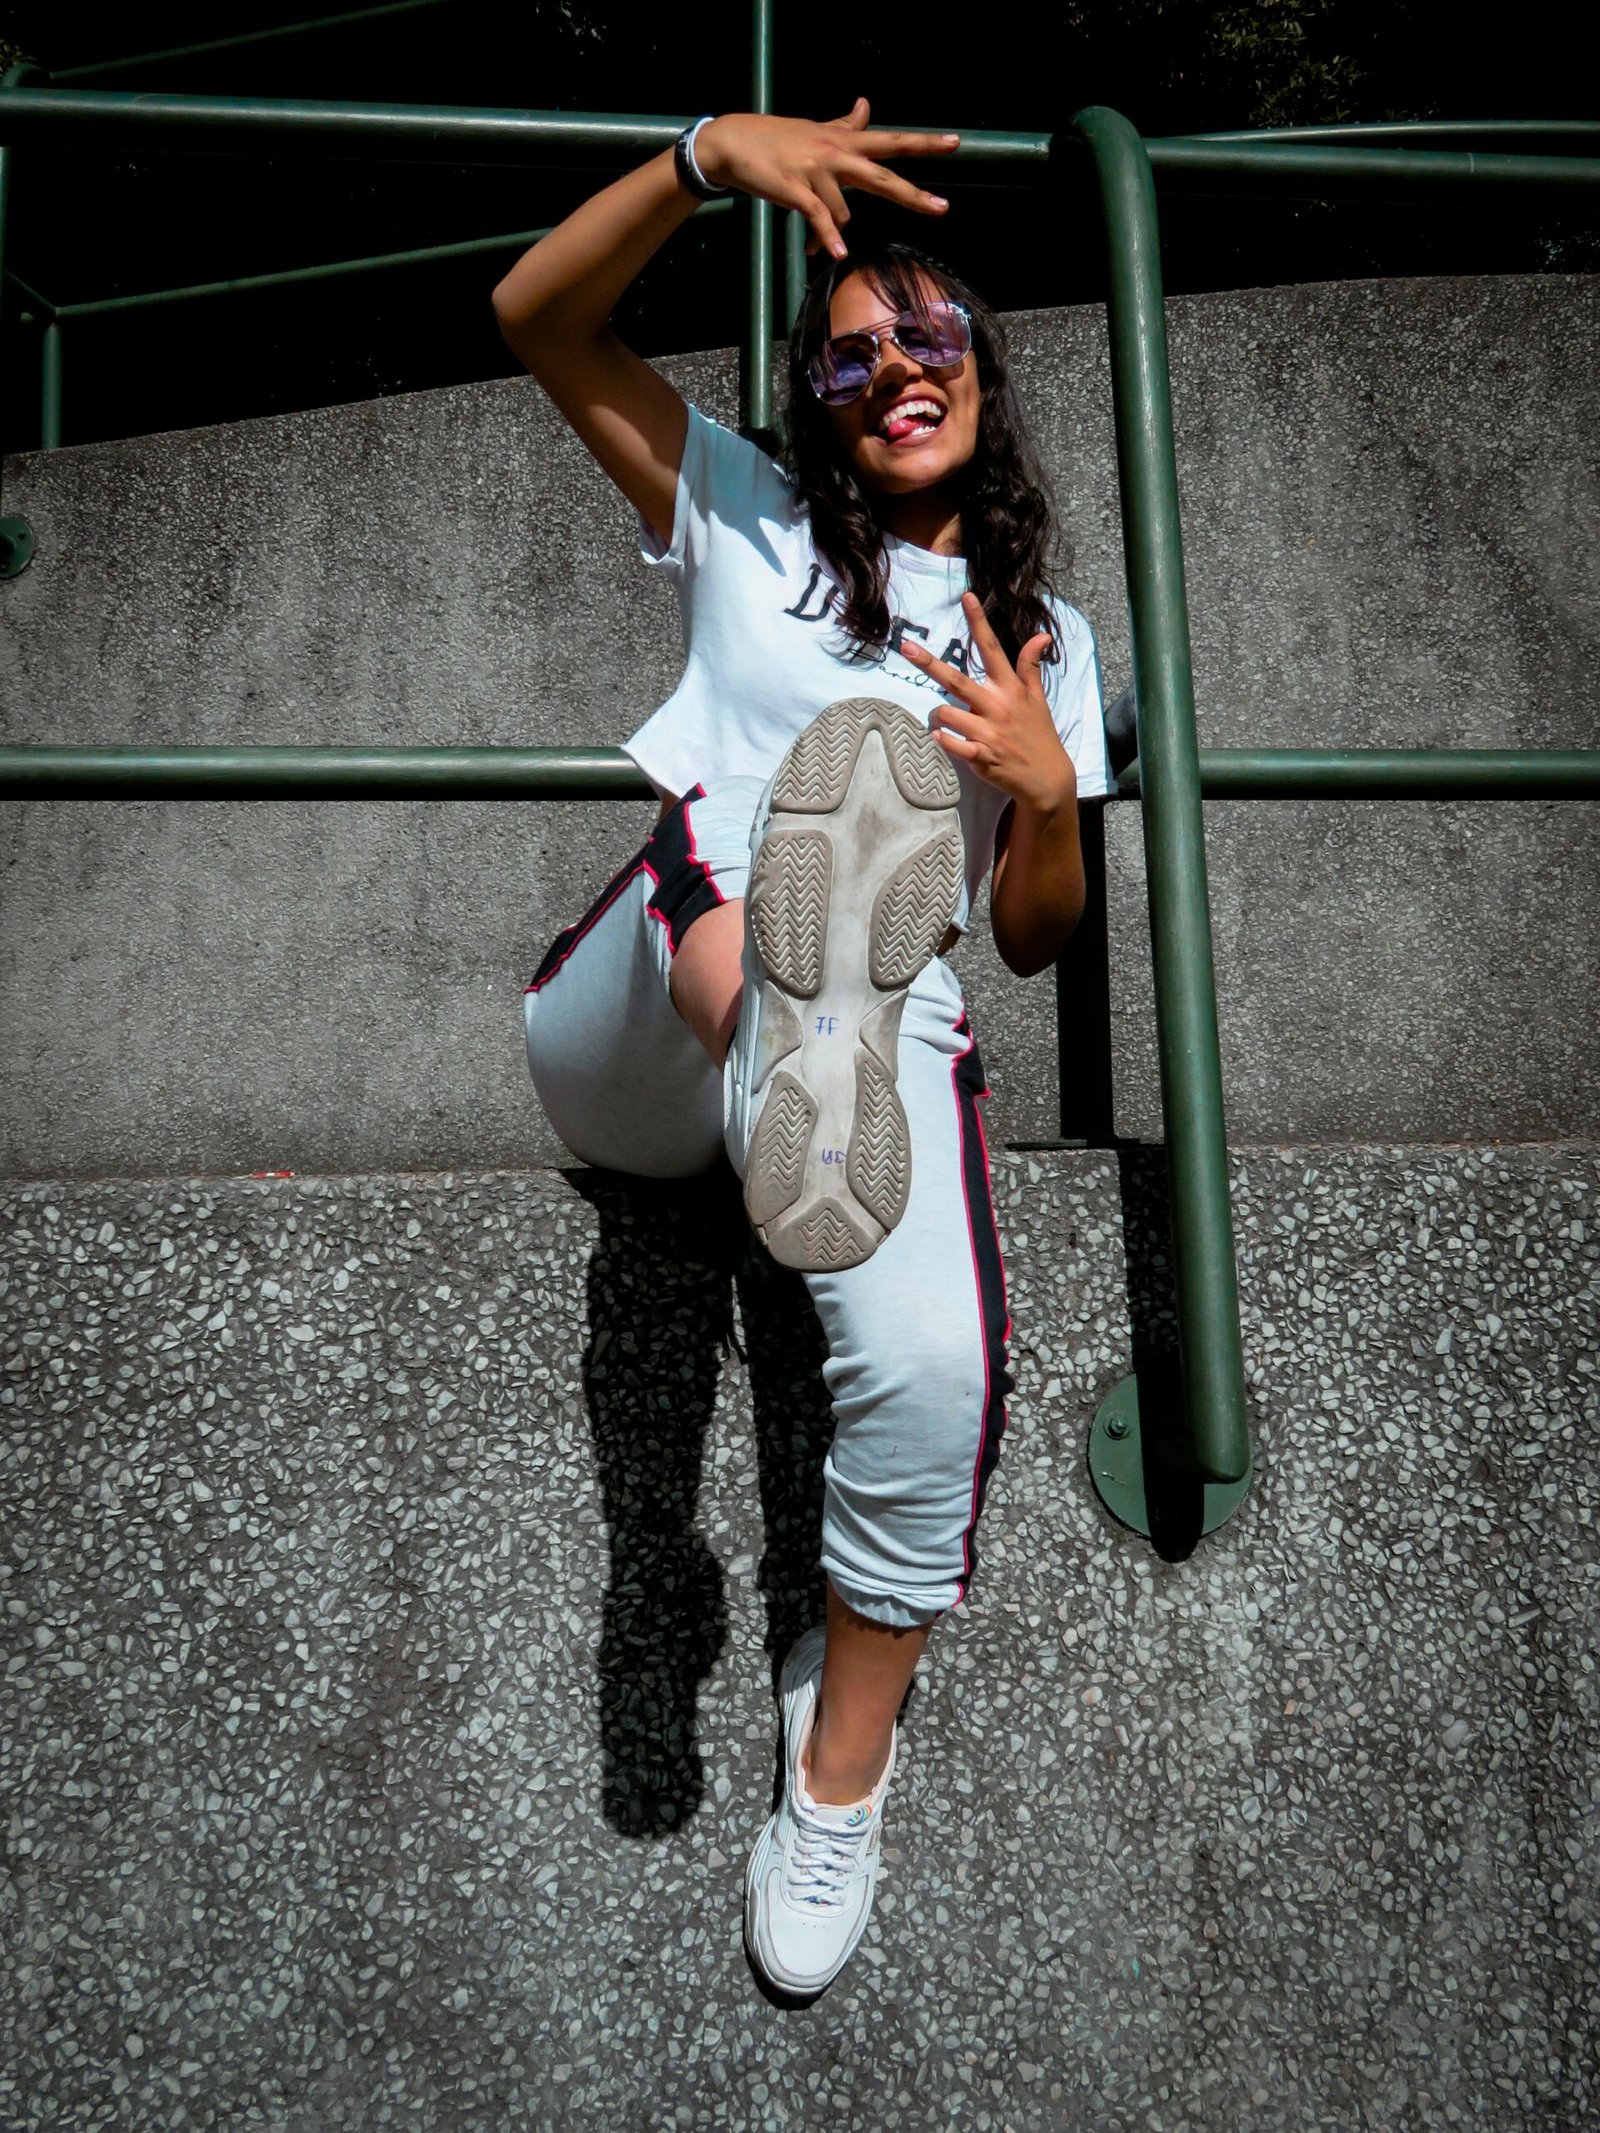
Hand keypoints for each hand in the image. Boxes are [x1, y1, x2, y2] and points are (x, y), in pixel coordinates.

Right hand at [694, 100, 958, 261]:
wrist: (734, 143)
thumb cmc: (776, 140)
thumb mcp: (816, 130)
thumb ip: (845, 124)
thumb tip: (866, 104)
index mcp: (844, 142)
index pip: (891, 140)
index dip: (924, 144)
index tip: (955, 143)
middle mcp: (836, 154)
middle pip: (882, 176)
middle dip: (913, 195)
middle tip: (942, 208)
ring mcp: (816, 171)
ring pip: (843, 211)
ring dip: (832, 235)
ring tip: (818, 246)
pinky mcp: (795, 189)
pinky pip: (818, 218)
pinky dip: (827, 238)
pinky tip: (833, 254)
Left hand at [900, 592, 1078, 814]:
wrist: (1047, 777)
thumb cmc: (1038, 733)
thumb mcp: (1037, 697)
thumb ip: (1031, 665)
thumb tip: (1041, 635)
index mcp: (1009, 688)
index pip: (991, 648)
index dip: (978, 622)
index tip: (967, 597)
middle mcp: (996, 706)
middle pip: (956, 680)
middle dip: (929, 662)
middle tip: (905, 647)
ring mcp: (987, 732)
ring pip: (946, 714)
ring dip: (937, 715)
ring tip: (944, 720)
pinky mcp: (980, 756)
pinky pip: (951, 744)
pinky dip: (942, 739)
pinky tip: (940, 737)